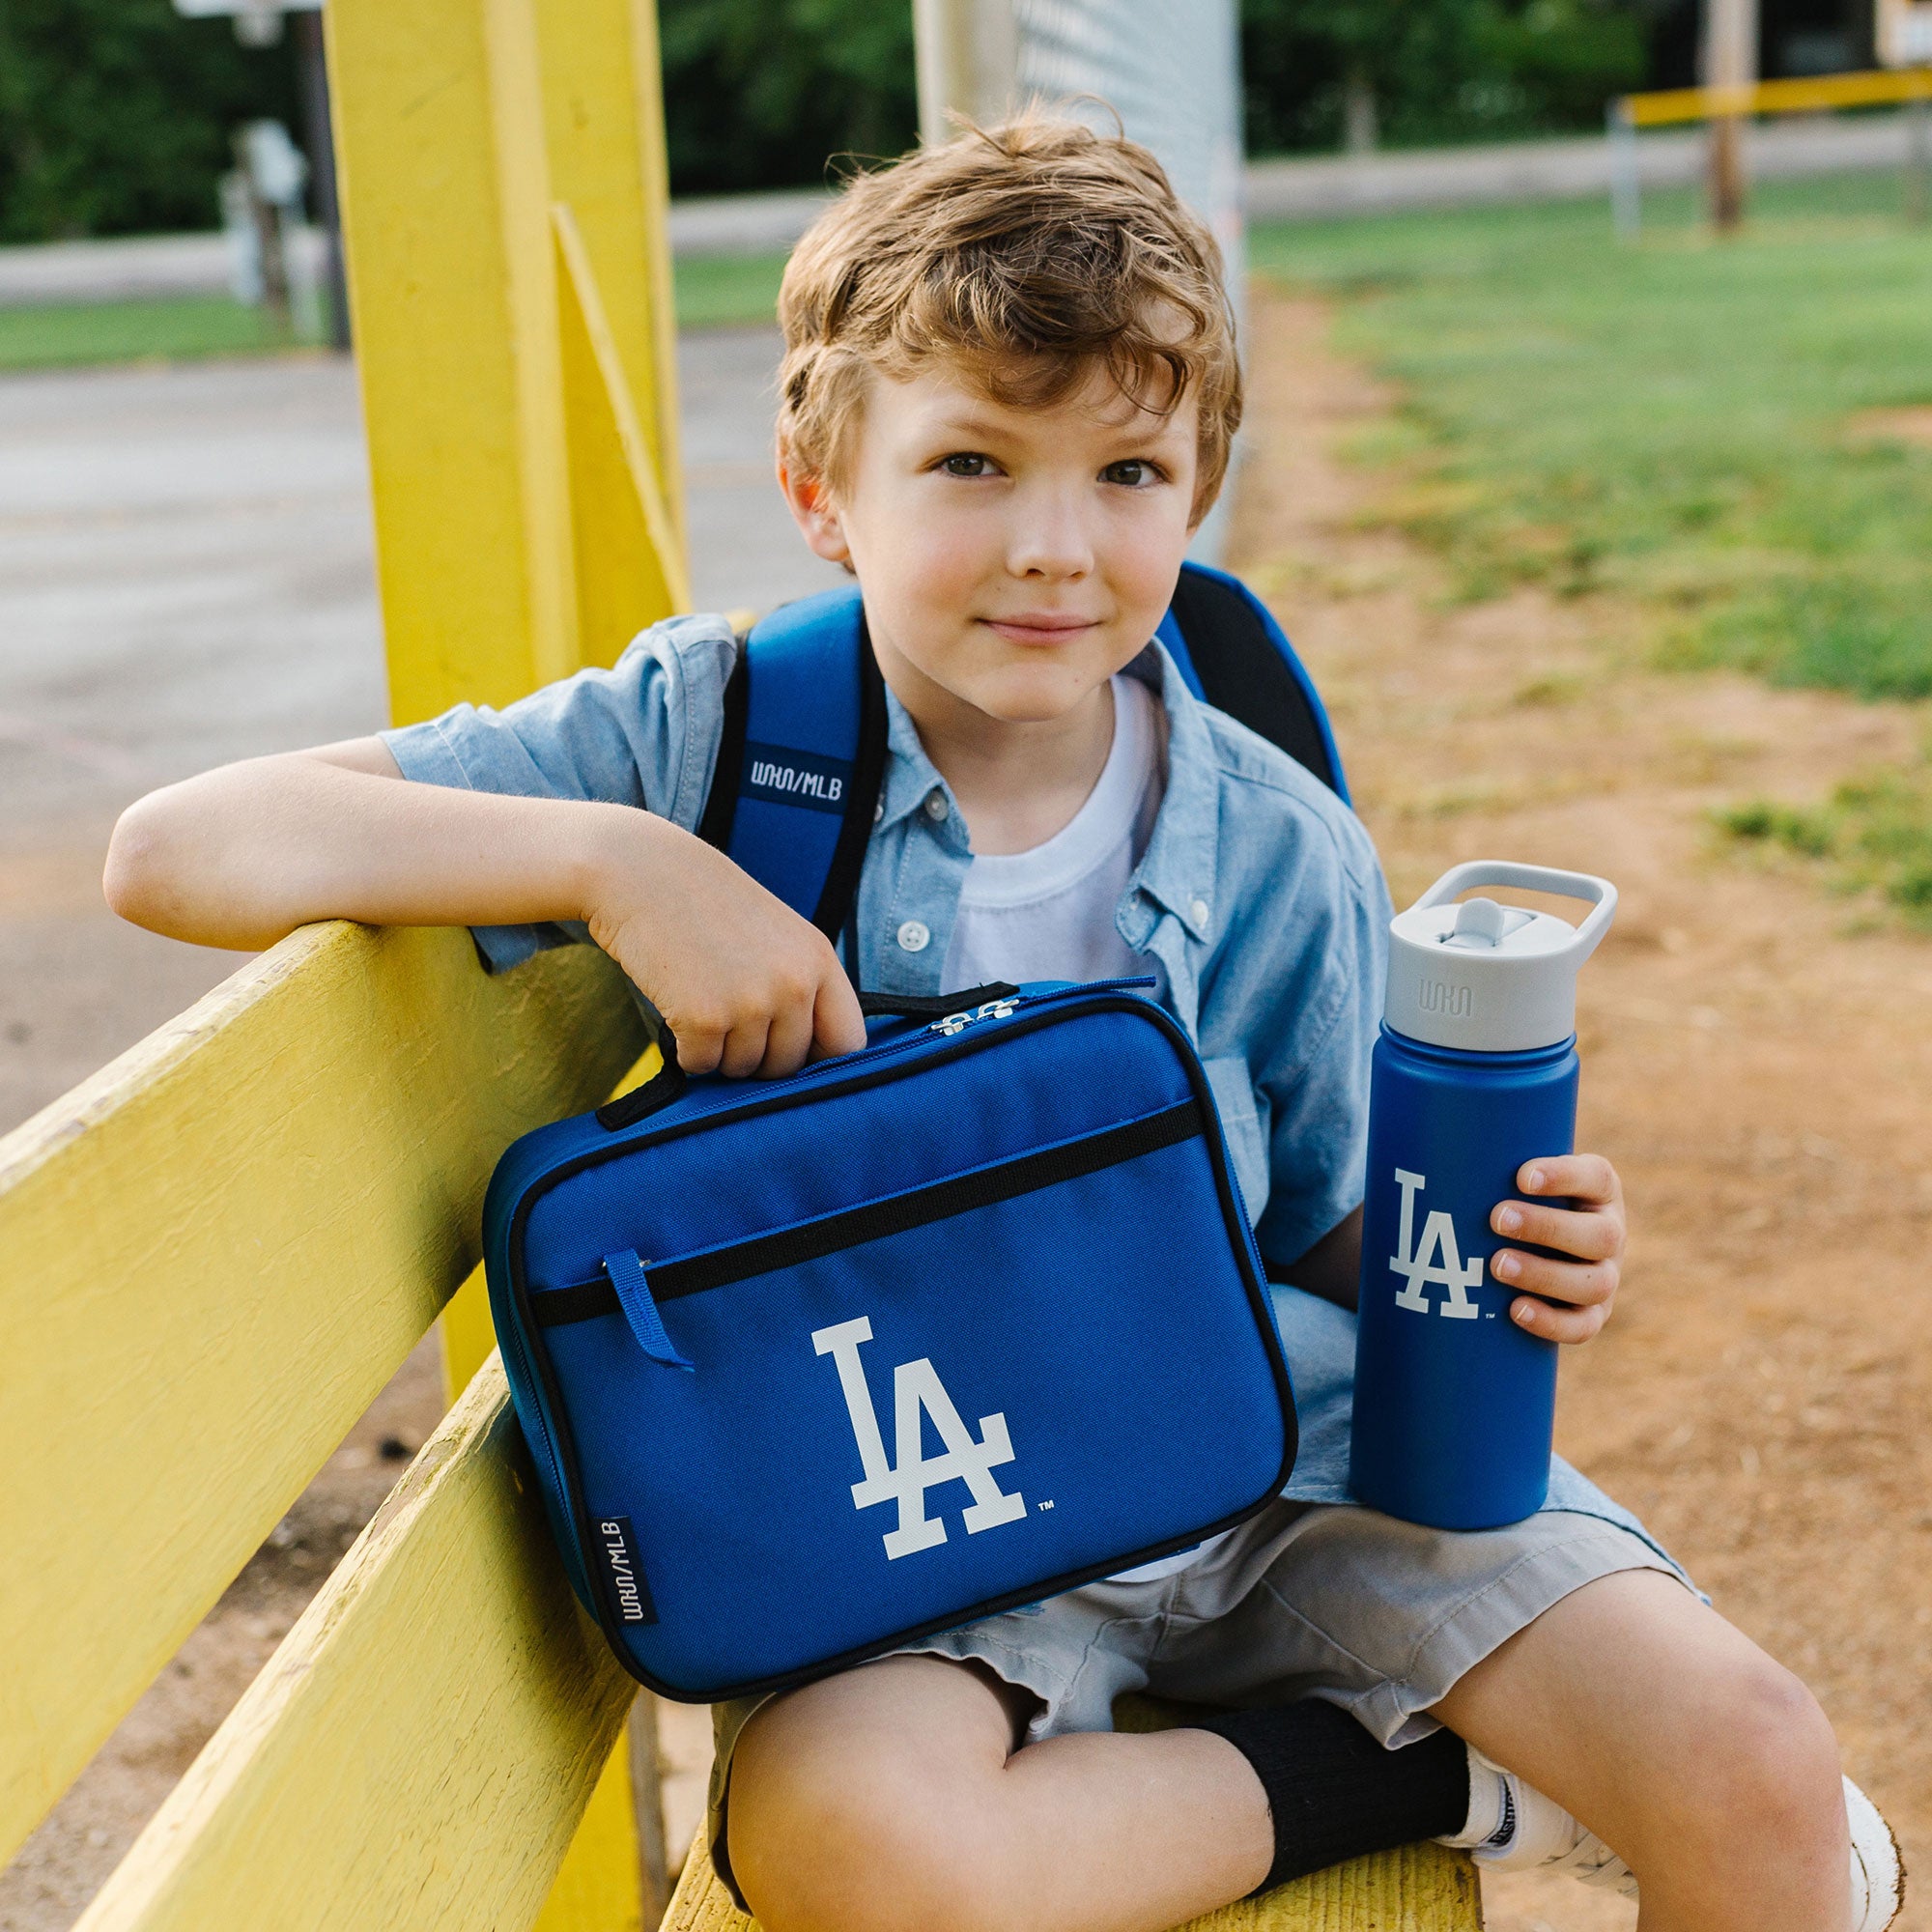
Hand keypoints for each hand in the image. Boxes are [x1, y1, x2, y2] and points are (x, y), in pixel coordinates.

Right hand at [586, 812, 866, 1078]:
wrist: (640, 872)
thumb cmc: (706, 905)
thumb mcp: (777, 936)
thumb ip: (802, 987)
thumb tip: (812, 1063)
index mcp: (819, 959)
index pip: (848, 1042)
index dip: (820, 1058)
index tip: (792, 1054)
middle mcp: (794, 983)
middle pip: (788, 1065)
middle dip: (757, 1055)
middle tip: (726, 1011)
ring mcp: (751, 1002)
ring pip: (743, 1069)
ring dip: (718, 1050)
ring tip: (701, 995)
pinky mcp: (704, 1019)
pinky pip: (702, 1066)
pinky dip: (686, 1049)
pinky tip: (678, 1004)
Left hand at [1488, 1155, 1623, 1344]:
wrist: (1526, 1248)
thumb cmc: (1505, 1196)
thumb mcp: (1506, 1173)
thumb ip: (1483, 1155)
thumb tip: (1414, 1125)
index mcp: (1597, 1191)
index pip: (1596, 1177)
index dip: (1564, 1177)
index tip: (1521, 1175)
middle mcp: (1609, 1233)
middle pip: (1600, 1234)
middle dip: (1547, 1228)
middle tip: (1497, 1218)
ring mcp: (1605, 1276)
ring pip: (1594, 1283)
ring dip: (1544, 1275)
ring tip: (1496, 1264)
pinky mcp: (1592, 1315)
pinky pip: (1583, 1327)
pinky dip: (1551, 1322)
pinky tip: (1515, 1310)